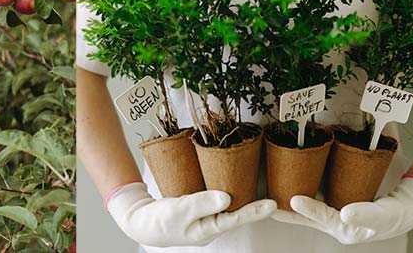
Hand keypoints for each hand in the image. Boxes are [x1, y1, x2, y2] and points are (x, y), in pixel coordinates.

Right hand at [106, 182, 276, 246]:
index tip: (272, 205)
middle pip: (236, 214)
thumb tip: (227, 197)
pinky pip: (215, 200)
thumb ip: (202, 203)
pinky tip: (229, 181)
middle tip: (274, 195)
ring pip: (227, 207)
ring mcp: (204, 218)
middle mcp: (209, 225)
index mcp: (207, 230)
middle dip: (254, 204)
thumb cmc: (157, 220)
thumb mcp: (179, 210)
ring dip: (241, 197)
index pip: (235, 219)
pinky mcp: (197, 208)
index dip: (254, 211)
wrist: (139, 220)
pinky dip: (225, 191)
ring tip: (258, 186)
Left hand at [271, 177, 412, 243]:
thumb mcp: (383, 215)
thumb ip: (365, 214)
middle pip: (307, 217)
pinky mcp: (335, 203)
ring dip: (290, 202)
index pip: (323, 218)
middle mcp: (336, 224)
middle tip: (266, 204)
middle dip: (287, 212)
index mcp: (346, 230)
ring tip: (271, 193)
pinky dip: (303, 192)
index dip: (308, 209)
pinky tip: (292, 182)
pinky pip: (316, 198)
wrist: (406, 206)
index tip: (293, 200)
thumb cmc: (397, 213)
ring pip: (308, 208)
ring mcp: (335, 215)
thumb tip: (346, 214)